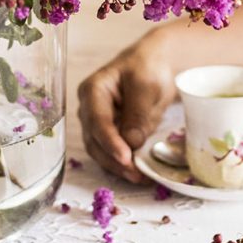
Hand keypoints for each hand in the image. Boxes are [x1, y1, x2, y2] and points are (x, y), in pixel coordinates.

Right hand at [77, 35, 175, 182]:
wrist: (154, 65)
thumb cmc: (148, 67)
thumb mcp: (146, 84)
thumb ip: (137, 112)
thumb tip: (131, 143)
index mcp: (93, 90)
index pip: (97, 120)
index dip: (109, 141)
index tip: (126, 158)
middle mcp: (89, 109)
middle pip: (94, 140)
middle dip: (113, 160)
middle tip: (136, 173)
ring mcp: (97, 123)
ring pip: (100, 151)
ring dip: (118, 167)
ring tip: (140, 177)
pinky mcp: (108, 135)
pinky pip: (111, 154)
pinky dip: (123, 165)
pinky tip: (139, 173)